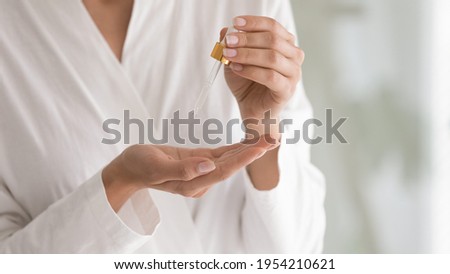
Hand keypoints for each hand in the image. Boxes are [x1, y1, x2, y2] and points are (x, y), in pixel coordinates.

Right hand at [102, 136, 274, 210]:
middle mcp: (201, 179)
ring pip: (229, 159)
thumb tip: (208, 165)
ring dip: (249, 149)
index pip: (223, 170)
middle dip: (253, 152)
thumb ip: (182, 169)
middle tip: (275, 138)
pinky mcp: (198, 161)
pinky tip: (250, 141)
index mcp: (192, 184)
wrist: (129, 169)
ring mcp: (201, 171)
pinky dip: (236, 147)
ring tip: (269, 137)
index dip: (242, 159)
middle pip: (232, 165)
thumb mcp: (156, 166)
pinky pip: (221, 154)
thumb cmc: (139, 167)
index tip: (260, 147)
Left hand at [221, 16, 304, 124]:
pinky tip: (237, 68)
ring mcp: (294, 73)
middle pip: (273, 40)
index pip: (272, 26)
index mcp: (285, 44)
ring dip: (247, 54)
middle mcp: (294, 56)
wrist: (252, 110)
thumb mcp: (235, 60)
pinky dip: (251, 71)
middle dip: (248, 39)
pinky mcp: (287, 90)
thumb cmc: (247, 84)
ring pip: (272, 57)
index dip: (254, 23)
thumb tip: (226, 31)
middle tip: (229, 41)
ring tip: (229, 56)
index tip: (235, 23)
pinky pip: (270, 76)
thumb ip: (233, 46)